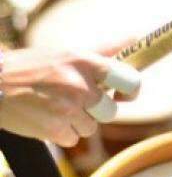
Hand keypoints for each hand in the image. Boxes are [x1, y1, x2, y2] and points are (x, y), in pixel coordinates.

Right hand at [0, 43, 133, 146]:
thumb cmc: (30, 67)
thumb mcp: (66, 54)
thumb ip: (103, 51)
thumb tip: (135, 38)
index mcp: (85, 61)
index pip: (129, 80)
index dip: (130, 91)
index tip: (123, 95)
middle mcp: (80, 84)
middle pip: (110, 110)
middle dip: (94, 110)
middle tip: (71, 100)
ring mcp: (69, 108)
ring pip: (91, 127)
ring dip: (75, 122)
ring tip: (52, 107)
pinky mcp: (57, 130)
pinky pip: (73, 139)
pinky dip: (60, 133)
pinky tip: (43, 118)